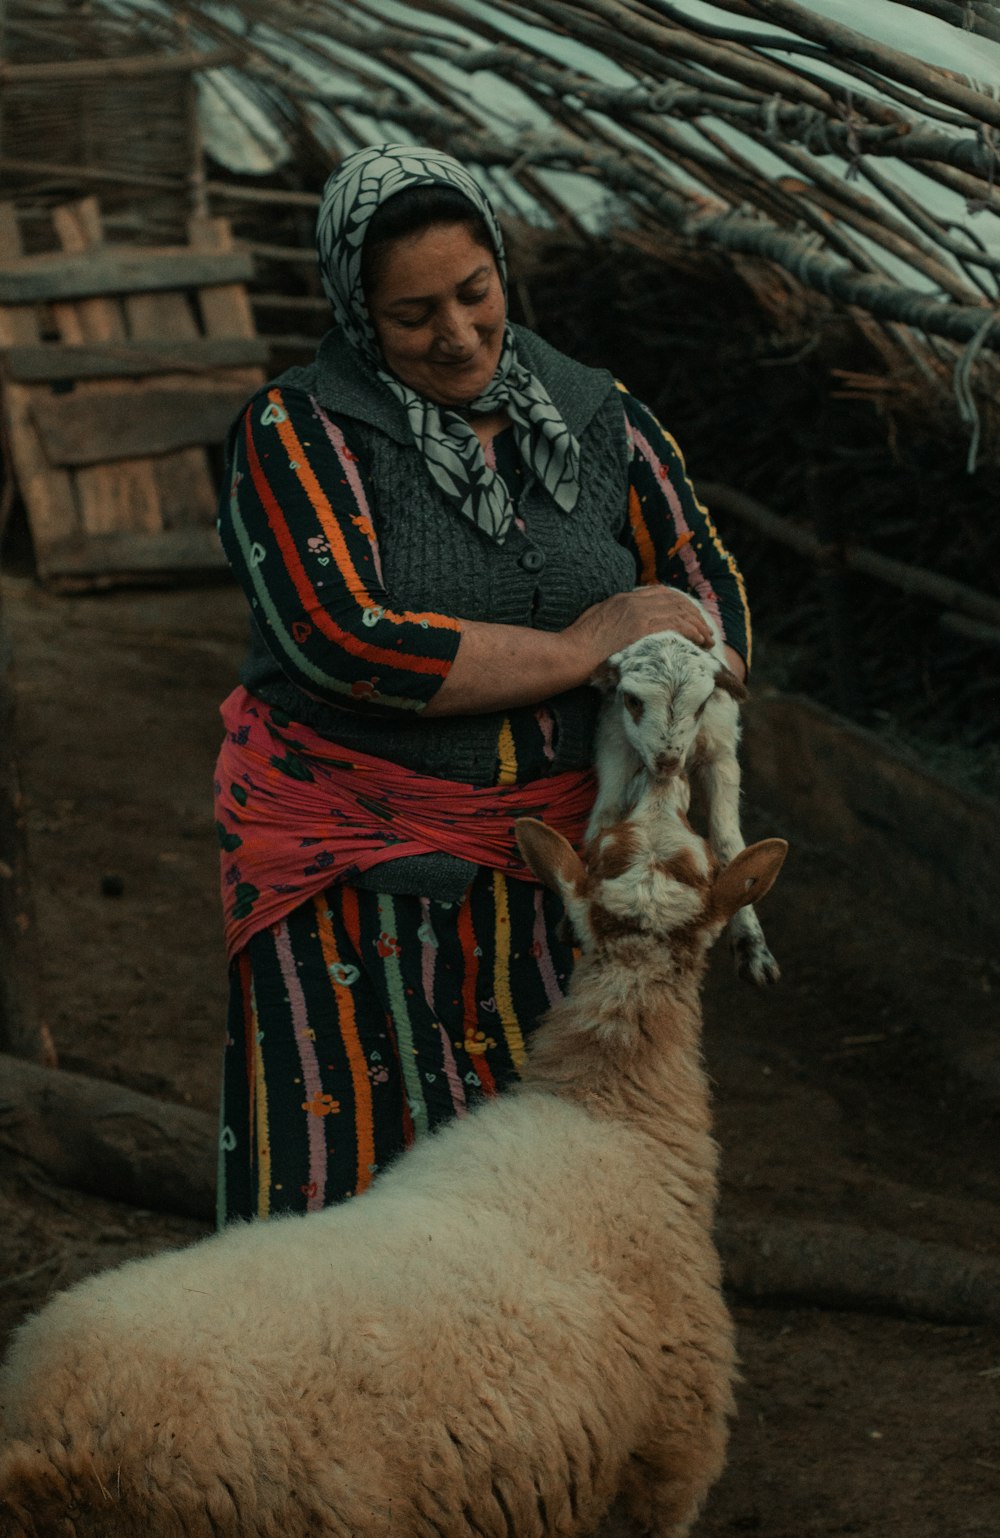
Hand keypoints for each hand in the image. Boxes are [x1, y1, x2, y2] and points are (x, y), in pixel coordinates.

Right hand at [562, 586, 713, 671]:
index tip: (688, 616)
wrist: (570, 654)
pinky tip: (700, 641)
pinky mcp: (643, 628)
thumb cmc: (577, 646)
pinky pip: (677, 625)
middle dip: (693, 614)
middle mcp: (634, 601)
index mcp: (623, 598)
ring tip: (707, 638)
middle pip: (674, 601)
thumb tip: (623, 624)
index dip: (679, 604)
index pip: (660, 594)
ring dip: (698, 625)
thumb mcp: (595, 621)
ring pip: (680, 612)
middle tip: (704, 629)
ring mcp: (639, 613)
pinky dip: (693, 632)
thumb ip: (613, 617)